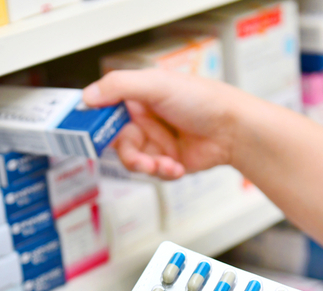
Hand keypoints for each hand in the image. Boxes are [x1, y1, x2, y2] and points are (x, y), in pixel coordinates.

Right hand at [83, 69, 249, 179]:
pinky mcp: (167, 161)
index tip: (90, 135)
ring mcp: (156, 141)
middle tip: (139, 158)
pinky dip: (163, 172)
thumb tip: (87, 96)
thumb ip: (119, 86)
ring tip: (162, 164)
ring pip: (134, 161)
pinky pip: (153, 173)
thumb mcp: (157, 85)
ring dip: (147, 165)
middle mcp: (145, 119)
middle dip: (129, 154)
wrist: (234, 130)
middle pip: (118, 142)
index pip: (106, 110)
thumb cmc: (203, 100)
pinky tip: (177, 165)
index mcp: (139, 97)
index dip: (97, 124)